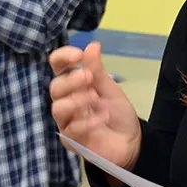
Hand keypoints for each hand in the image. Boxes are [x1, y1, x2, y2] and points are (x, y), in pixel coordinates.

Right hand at [49, 42, 141, 168]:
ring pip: (58, 108)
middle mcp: (66, 101)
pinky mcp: (71, 140)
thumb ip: (98, 69)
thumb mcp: (110, 88)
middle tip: (89, 77)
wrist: (131, 141)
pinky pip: (71, 129)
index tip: (78, 55)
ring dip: (76, 100)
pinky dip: (87, 121)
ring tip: (95, 98)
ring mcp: (67, 121)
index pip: (57, 66)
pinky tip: (102, 117)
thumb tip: (92, 44)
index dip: (63, 58)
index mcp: (73, 84)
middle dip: (71, 80)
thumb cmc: (117, 113)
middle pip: (55, 88)